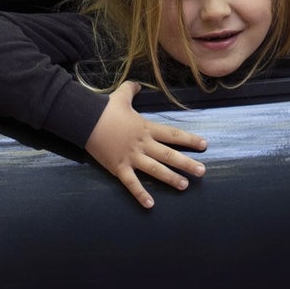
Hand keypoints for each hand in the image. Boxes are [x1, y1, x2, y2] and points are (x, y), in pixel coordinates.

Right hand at [84, 81, 207, 208]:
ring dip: (171, 178)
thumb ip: (131, 89)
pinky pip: (131, 183)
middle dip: (187, 163)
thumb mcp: (121, 96)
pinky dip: (140, 194)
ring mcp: (131, 157)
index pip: (173, 135)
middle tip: (202, 172)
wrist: (85, 121)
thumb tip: (137, 84)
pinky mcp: (119, 168)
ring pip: (155, 170)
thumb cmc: (104, 109)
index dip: (190, 140)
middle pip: (169, 155)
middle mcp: (143, 144)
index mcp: (146, 128)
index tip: (204, 145)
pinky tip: (150, 204)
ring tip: (184, 185)